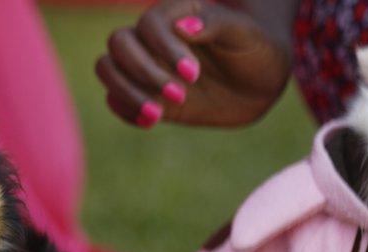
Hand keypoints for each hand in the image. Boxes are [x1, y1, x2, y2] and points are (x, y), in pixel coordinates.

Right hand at [96, 0, 292, 127]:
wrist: (260, 83)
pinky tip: (152, 121)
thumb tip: (182, 27)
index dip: (164, 49)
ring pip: (108, 69)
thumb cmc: (256, 49)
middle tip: (180, 95)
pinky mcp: (146, 95)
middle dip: (143, 73)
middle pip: (118, 44)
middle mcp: (154, 39)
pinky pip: (116, 100)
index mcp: (175, 15)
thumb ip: (215, 23)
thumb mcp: (245, 34)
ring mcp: (147, 67)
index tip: (194, 73)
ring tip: (157, 114)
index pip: (148, 24)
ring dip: (126, 92)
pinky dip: (126, 111)